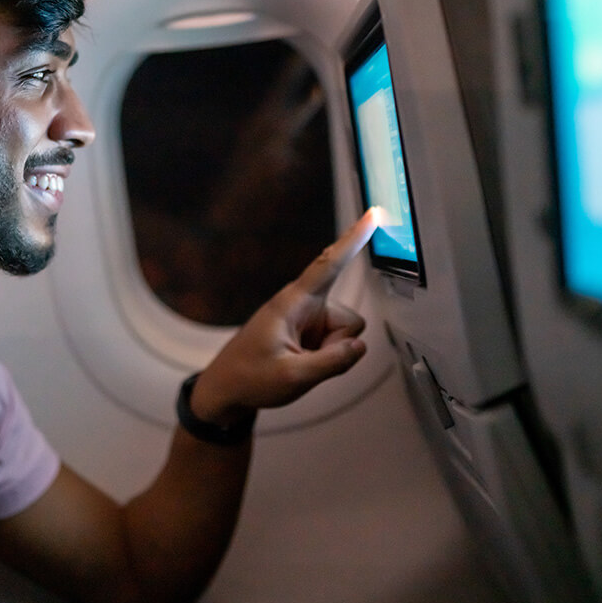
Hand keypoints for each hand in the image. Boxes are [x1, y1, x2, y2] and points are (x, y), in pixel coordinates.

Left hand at [189, 208, 380, 425]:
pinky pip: (336, 343)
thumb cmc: (251, 377)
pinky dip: (326, 356)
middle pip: (349, 321)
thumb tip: (359, 346)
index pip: (329, 265)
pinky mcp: (309, 330)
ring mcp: (307, 318)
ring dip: (330, 353)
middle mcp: (304, 304)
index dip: (353, 239)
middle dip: (339, 346)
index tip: (373, 215)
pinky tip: (302, 363)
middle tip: (305, 364)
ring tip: (298, 363)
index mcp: (293, 303)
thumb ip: (332, 362)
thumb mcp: (293, 376)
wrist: (228, 388)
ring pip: (345, 335)